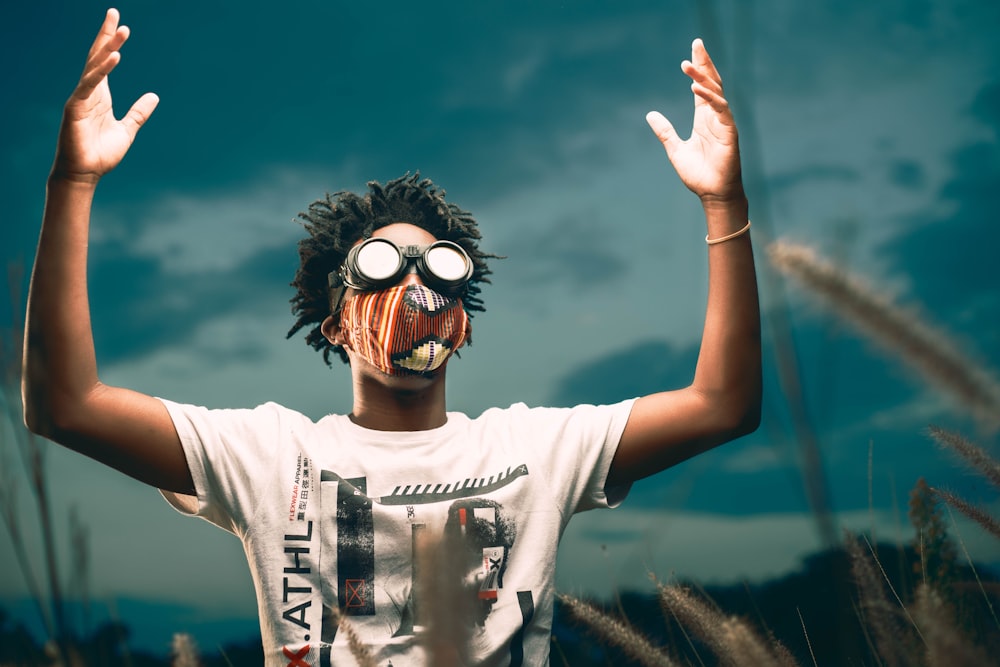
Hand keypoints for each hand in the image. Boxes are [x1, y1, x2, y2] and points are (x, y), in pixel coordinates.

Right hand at [51, 8, 158, 183]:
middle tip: (116, 13)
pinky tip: (114, 57)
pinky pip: (89, 84)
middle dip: (107, 35)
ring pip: (94, 67)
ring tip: (122, 32)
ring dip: (108, 48)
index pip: (104, 61)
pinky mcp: (75, 107)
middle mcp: (89, 92)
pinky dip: (101, 71)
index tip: (118, 22)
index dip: (110, 41)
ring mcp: (81, 98)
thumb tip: (154, 96)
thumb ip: (139, 113)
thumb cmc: (101, 153)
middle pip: (97, 57)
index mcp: (100, 95)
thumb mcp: (128, 130)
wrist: (86, 174)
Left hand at [646, 39, 743, 205]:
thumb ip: (665, 131)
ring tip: (688, 65)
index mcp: (704, 118)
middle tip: (696, 43)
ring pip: (715, 92)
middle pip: (711, 82)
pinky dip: (710, 98)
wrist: (712, 194)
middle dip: (704, 63)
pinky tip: (697, 88)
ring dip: (703, 77)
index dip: (698, 69)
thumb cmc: (698, 174)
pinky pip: (721, 109)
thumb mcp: (675, 149)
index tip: (692, 52)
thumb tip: (650, 114)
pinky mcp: (729, 132)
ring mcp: (723, 123)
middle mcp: (715, 117)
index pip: (702, 87)